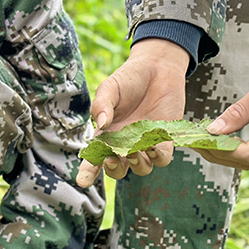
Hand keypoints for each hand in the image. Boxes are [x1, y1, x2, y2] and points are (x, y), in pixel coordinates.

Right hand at [77, 38, 189, 186]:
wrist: (158, 68)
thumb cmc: (129, 78)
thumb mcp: (110, 88)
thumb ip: (102, 105)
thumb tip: (101, 124)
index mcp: (106, 135)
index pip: (94, 159)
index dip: (87, 172)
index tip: (82, 181)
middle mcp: (124, 144)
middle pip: (117, 170)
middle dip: (113, 169)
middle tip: (112, 158)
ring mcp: (145, 144)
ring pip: (140, 168)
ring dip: (137, 164)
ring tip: (134, 151)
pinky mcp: (166, 141)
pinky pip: (162, 159)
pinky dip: (158, 157)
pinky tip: (153, 146)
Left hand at [199, 37, 248, 168]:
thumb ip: (240, 112)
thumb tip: (213, 131)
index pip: (247, 154)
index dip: (219, 150)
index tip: (196, 139)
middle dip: (219, 155)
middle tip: (193, 142)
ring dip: (229, 155)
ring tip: (204, 141)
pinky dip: (243, 150)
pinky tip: (224, 140)